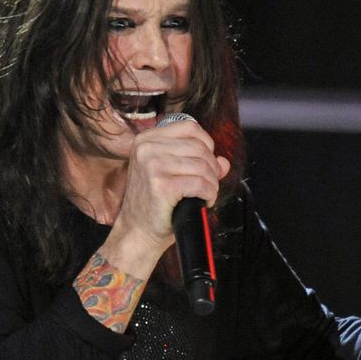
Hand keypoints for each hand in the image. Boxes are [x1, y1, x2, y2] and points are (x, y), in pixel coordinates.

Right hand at [111, 119, 230, 256]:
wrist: (136, 232)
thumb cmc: (153, 204)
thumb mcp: (170, 175)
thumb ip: (197, 163)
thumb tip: (223, 161)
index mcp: (146, 139)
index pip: (189, 127)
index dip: (207, 143)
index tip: (207, 162)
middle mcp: (147, 148)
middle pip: (200, 148)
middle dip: (212, 168)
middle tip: (209, 185)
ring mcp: (153, 165)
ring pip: (203, 166)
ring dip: (212, 183)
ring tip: (206, 195)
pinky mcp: (162, 185)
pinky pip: (201, 184)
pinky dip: (209, 194)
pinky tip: (203, 202)